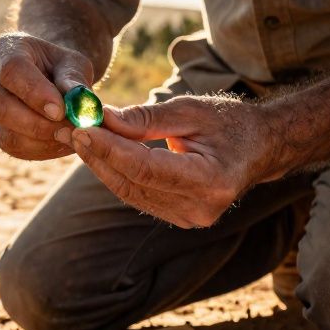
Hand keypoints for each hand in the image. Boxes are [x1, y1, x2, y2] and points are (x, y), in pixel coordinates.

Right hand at [0, 32, 94, 159]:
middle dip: (36, 124)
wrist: (51, 78)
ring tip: (72, 137)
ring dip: (42, 141)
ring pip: (5, 133)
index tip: (61, 110)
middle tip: (69, 130)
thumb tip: (78, 103)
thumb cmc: (62, 68)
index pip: (11, 71)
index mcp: (4, 49)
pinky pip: (14, 147)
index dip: (35, 93)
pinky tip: (63, 142)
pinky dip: (42, 150)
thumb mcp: (74, 65)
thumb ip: (75, 80)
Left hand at [69, 95, 276, 228]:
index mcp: (211, 180)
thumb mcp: (191, 111)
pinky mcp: (181, 218)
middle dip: (97, 155)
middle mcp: (200, 207)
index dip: (109, 149)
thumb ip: (147, 119)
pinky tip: (98, 152)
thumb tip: (102, 118)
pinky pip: (138, 196)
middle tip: (69, 129)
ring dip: (100, 164)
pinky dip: (116, 173)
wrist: (260, 148)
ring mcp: (191, 218)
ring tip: (77, 137)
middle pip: (132, 183)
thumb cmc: (230, 123)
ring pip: (130, 191)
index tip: (81, 128)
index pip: (145, 168)